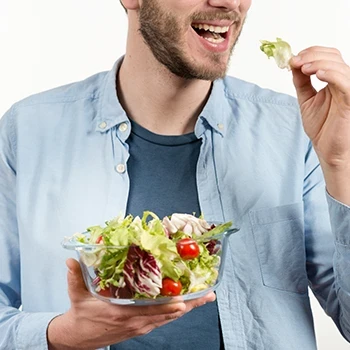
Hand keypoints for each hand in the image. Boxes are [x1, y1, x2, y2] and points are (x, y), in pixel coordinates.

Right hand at [47, 259, 215, 349]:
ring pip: (169, 319)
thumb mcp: (77, 296)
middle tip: (208, 294)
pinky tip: (187, 306)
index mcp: (121, 314)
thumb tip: (71, 260)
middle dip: (189, 305)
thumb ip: (75, 277)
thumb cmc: (81, 315)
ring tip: (205, 298)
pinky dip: (176, 313)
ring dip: (188, 308)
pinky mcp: (140, 328)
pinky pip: (163, 321)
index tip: (183, 300)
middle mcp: (135, 322)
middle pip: (167, 315)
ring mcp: (140, 326)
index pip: (149, 311)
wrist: (78, 338)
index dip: (167, 307)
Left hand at [290, 46, 349, 203]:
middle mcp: (343, 82)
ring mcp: (348, 91)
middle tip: (294, 61)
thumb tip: (293, 64)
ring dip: (318, 62)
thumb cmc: (321, 127)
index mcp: (334, 80)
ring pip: (339, 66)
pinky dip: (333, 75)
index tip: (292, 59)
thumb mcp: (306, 99)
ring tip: (303, 68)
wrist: (327, 149)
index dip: (311, 52)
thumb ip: (301, 82)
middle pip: (333, 57)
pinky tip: (318, 74)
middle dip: (311, 55)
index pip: (327, 56)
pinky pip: (345, 83)